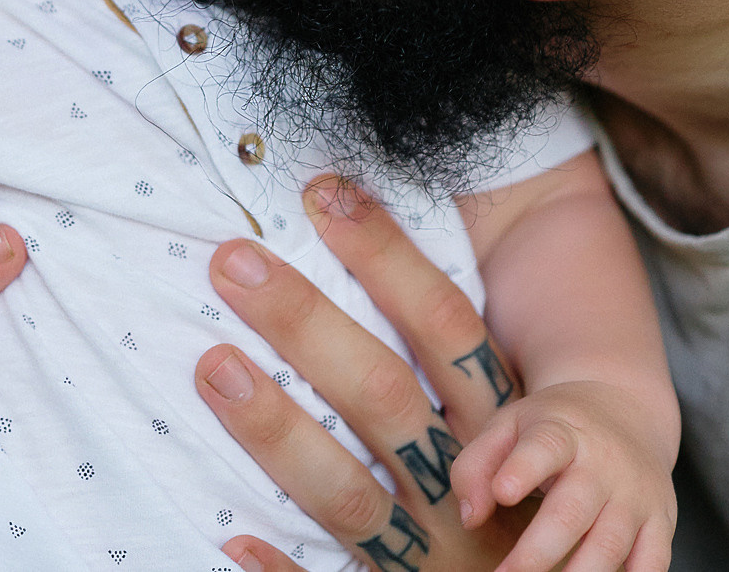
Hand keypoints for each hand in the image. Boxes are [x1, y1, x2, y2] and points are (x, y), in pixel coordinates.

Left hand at [194, 179, 537, 571]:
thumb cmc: (515, 512)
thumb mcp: (510, 438)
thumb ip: (455, 373)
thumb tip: (367, 249)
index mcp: (498, 430)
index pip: (444, 326)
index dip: (388, 256)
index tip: (325, 194)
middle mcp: (464, 488)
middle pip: (383, 395)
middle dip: (307, 325)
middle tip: (232, 262)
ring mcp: (427, 556)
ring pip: (349, 494)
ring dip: (279, 432)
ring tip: (213, 368)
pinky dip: (284, 571)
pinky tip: (235, 536)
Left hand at [452, 381, 675, 571]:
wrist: (626, 409)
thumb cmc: (554, 427)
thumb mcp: (508, 425)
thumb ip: (476, 465)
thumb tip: (472, 517)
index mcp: (561, 432)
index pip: (545, 447)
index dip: (523, 469)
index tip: (503, 492)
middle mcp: (603, 463)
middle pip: (572, 511)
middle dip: (537, 552)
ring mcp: (635, 493)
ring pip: (610, 543)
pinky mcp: (660, 519)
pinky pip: (654, 560)